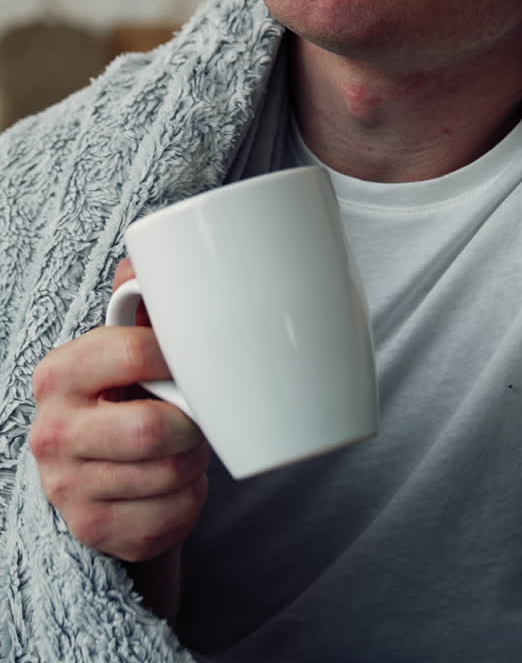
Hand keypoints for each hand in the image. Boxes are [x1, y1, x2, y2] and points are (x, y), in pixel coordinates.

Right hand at [30, 261, 209, 564]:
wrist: (94, 473)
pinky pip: (169, 519)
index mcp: (59, 373)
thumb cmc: (120, 394)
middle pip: (153, 430)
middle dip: (191, 424)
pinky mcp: (95, 531)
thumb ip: (137, 300)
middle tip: (196, 416)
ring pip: (168, 476)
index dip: (179, 356)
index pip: (133, 353)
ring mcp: (68, 489)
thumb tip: (154, 260)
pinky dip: (189, 501)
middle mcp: (53, 433)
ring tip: (186, 446)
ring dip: (194, 462)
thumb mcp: (120, 344)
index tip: (194, 361)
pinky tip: (176, 484)